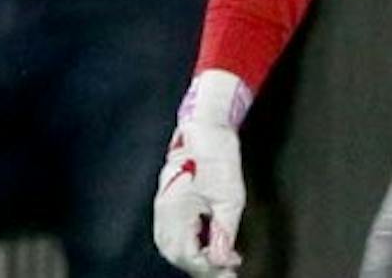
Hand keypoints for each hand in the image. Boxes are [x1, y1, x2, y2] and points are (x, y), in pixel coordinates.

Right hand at [153, 70, 250, 275]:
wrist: (206, 128)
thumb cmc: (218, 156)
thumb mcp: (230, 197)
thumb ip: (225, 232)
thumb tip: (224, 261)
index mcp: (174, 212)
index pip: (188, 255)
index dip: (210, 268)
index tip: (230, 272)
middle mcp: (162, 214)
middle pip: (177, 255)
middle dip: (201, 268)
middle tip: (226, 274)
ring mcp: (161, 209)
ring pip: (172, 248)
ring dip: (193, 260)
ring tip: (216, 266)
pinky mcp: (166, 205)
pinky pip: (171, 236)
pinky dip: (186, 247)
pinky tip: (202, 249)